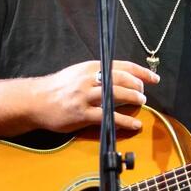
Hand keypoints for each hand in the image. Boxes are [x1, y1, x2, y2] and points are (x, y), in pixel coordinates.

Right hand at [34, 60, 158, 132]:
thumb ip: (99, 73)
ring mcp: (85, 96)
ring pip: (116, 94)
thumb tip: (123, 77)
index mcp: (91, 67)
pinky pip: (108, 117)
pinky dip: (124, 121)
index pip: (122, 66)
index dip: (141, 71)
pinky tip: (134, 124)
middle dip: (138, 85)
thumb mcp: (79, 72)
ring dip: (134, 98)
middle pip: (122, 78)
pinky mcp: (82, 114)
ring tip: (142, 102)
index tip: (154, 78)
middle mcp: (89, 79)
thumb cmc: (58, 87)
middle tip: (144, 92)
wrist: (36, 100)